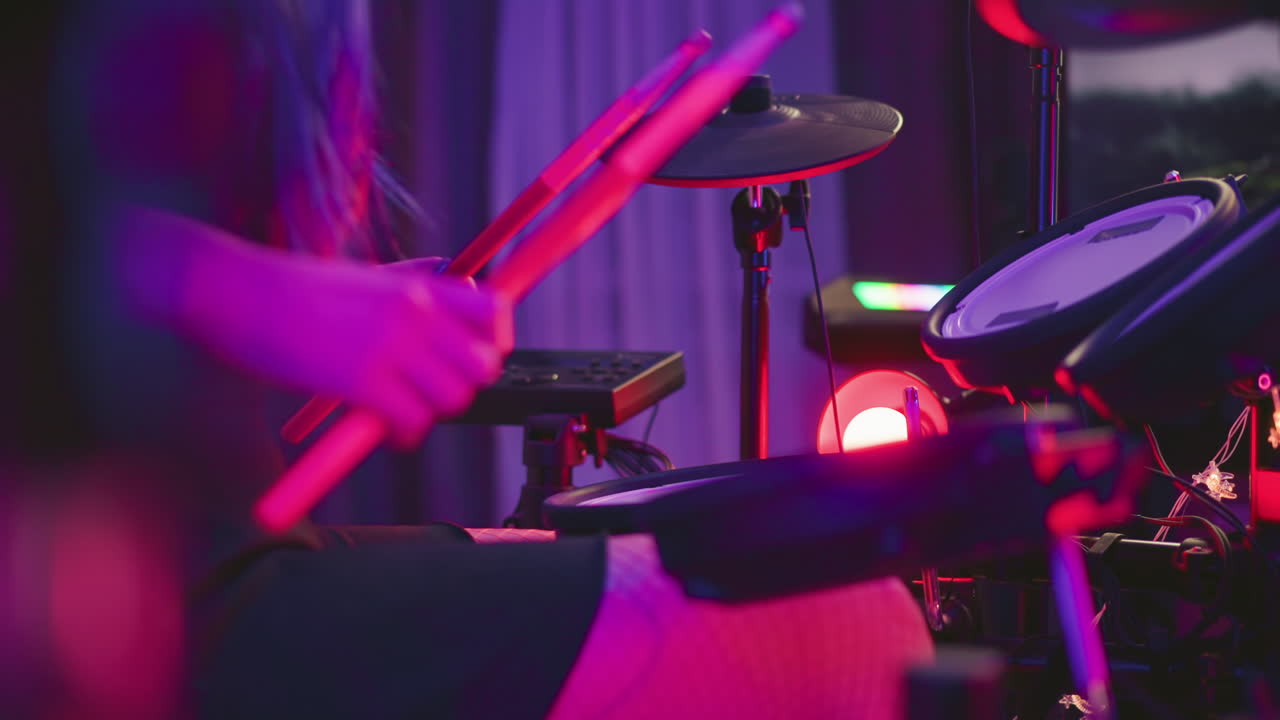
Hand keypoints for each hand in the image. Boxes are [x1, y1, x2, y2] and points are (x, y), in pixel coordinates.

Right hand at [117, 208, 512, 445]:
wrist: (234, 294)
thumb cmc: (291, 290)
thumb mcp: (366, 276)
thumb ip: (413, 287)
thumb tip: (459, 290)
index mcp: (416, 285)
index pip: (494, 311)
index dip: (493, 342)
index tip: (473, 359)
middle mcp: (413, 312)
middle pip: (484, 364)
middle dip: (463, 386)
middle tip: (431, 393)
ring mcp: (389, 346)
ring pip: (453, 399)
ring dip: (432, 413)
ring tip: (404, 412)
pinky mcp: (360, 381)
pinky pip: (412, 423)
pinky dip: (404, 435)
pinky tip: (384, 428)